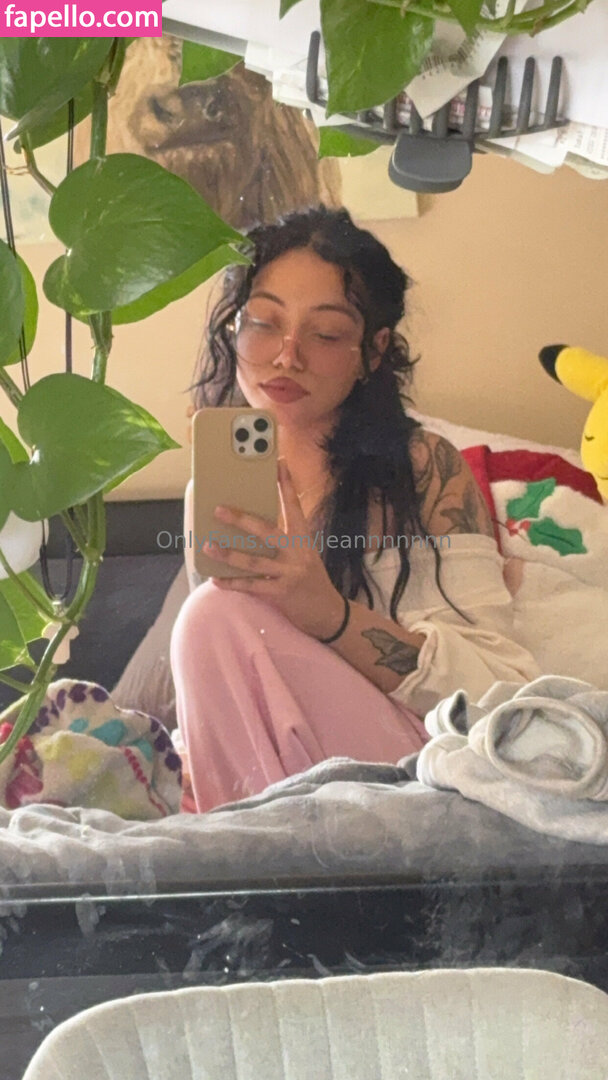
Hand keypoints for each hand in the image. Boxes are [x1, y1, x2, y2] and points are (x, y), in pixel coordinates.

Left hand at [203, 459, 345, 639]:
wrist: (328, 612)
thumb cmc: (311, 580)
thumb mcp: (303, 555)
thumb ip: (284, 541)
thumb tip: (251, 529)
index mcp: (303, 539)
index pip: (294, 507)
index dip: (286, 485)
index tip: (278, 464)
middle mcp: (297, 553)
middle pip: (266, 531)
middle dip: (241, 519)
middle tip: (219, 510)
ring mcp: (289, 573)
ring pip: (253, 561)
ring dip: (228, 554)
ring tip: (209, 545)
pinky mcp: (281, 593)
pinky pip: (252, 586)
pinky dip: (232, 583)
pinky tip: (216, 579)